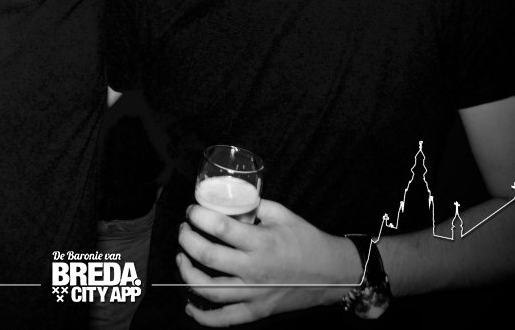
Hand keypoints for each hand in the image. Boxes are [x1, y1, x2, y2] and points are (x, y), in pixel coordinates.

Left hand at [177, 199, 358, 325]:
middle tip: (184, 228)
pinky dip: (203, 317)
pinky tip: (189, 306)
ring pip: (208, 289)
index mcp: (261, 242)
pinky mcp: (257, 311)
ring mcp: (254, 294)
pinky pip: (224, 319)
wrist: (332, 273)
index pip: (219, 227)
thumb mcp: (282, 214)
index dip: (199, 216)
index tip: (192, 210)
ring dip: (187, 272)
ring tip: (182, 257)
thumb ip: (253, 205)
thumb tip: (228, 198)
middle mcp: (254, 269)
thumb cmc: (306, 240)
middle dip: (187, 239)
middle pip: (207, 256)